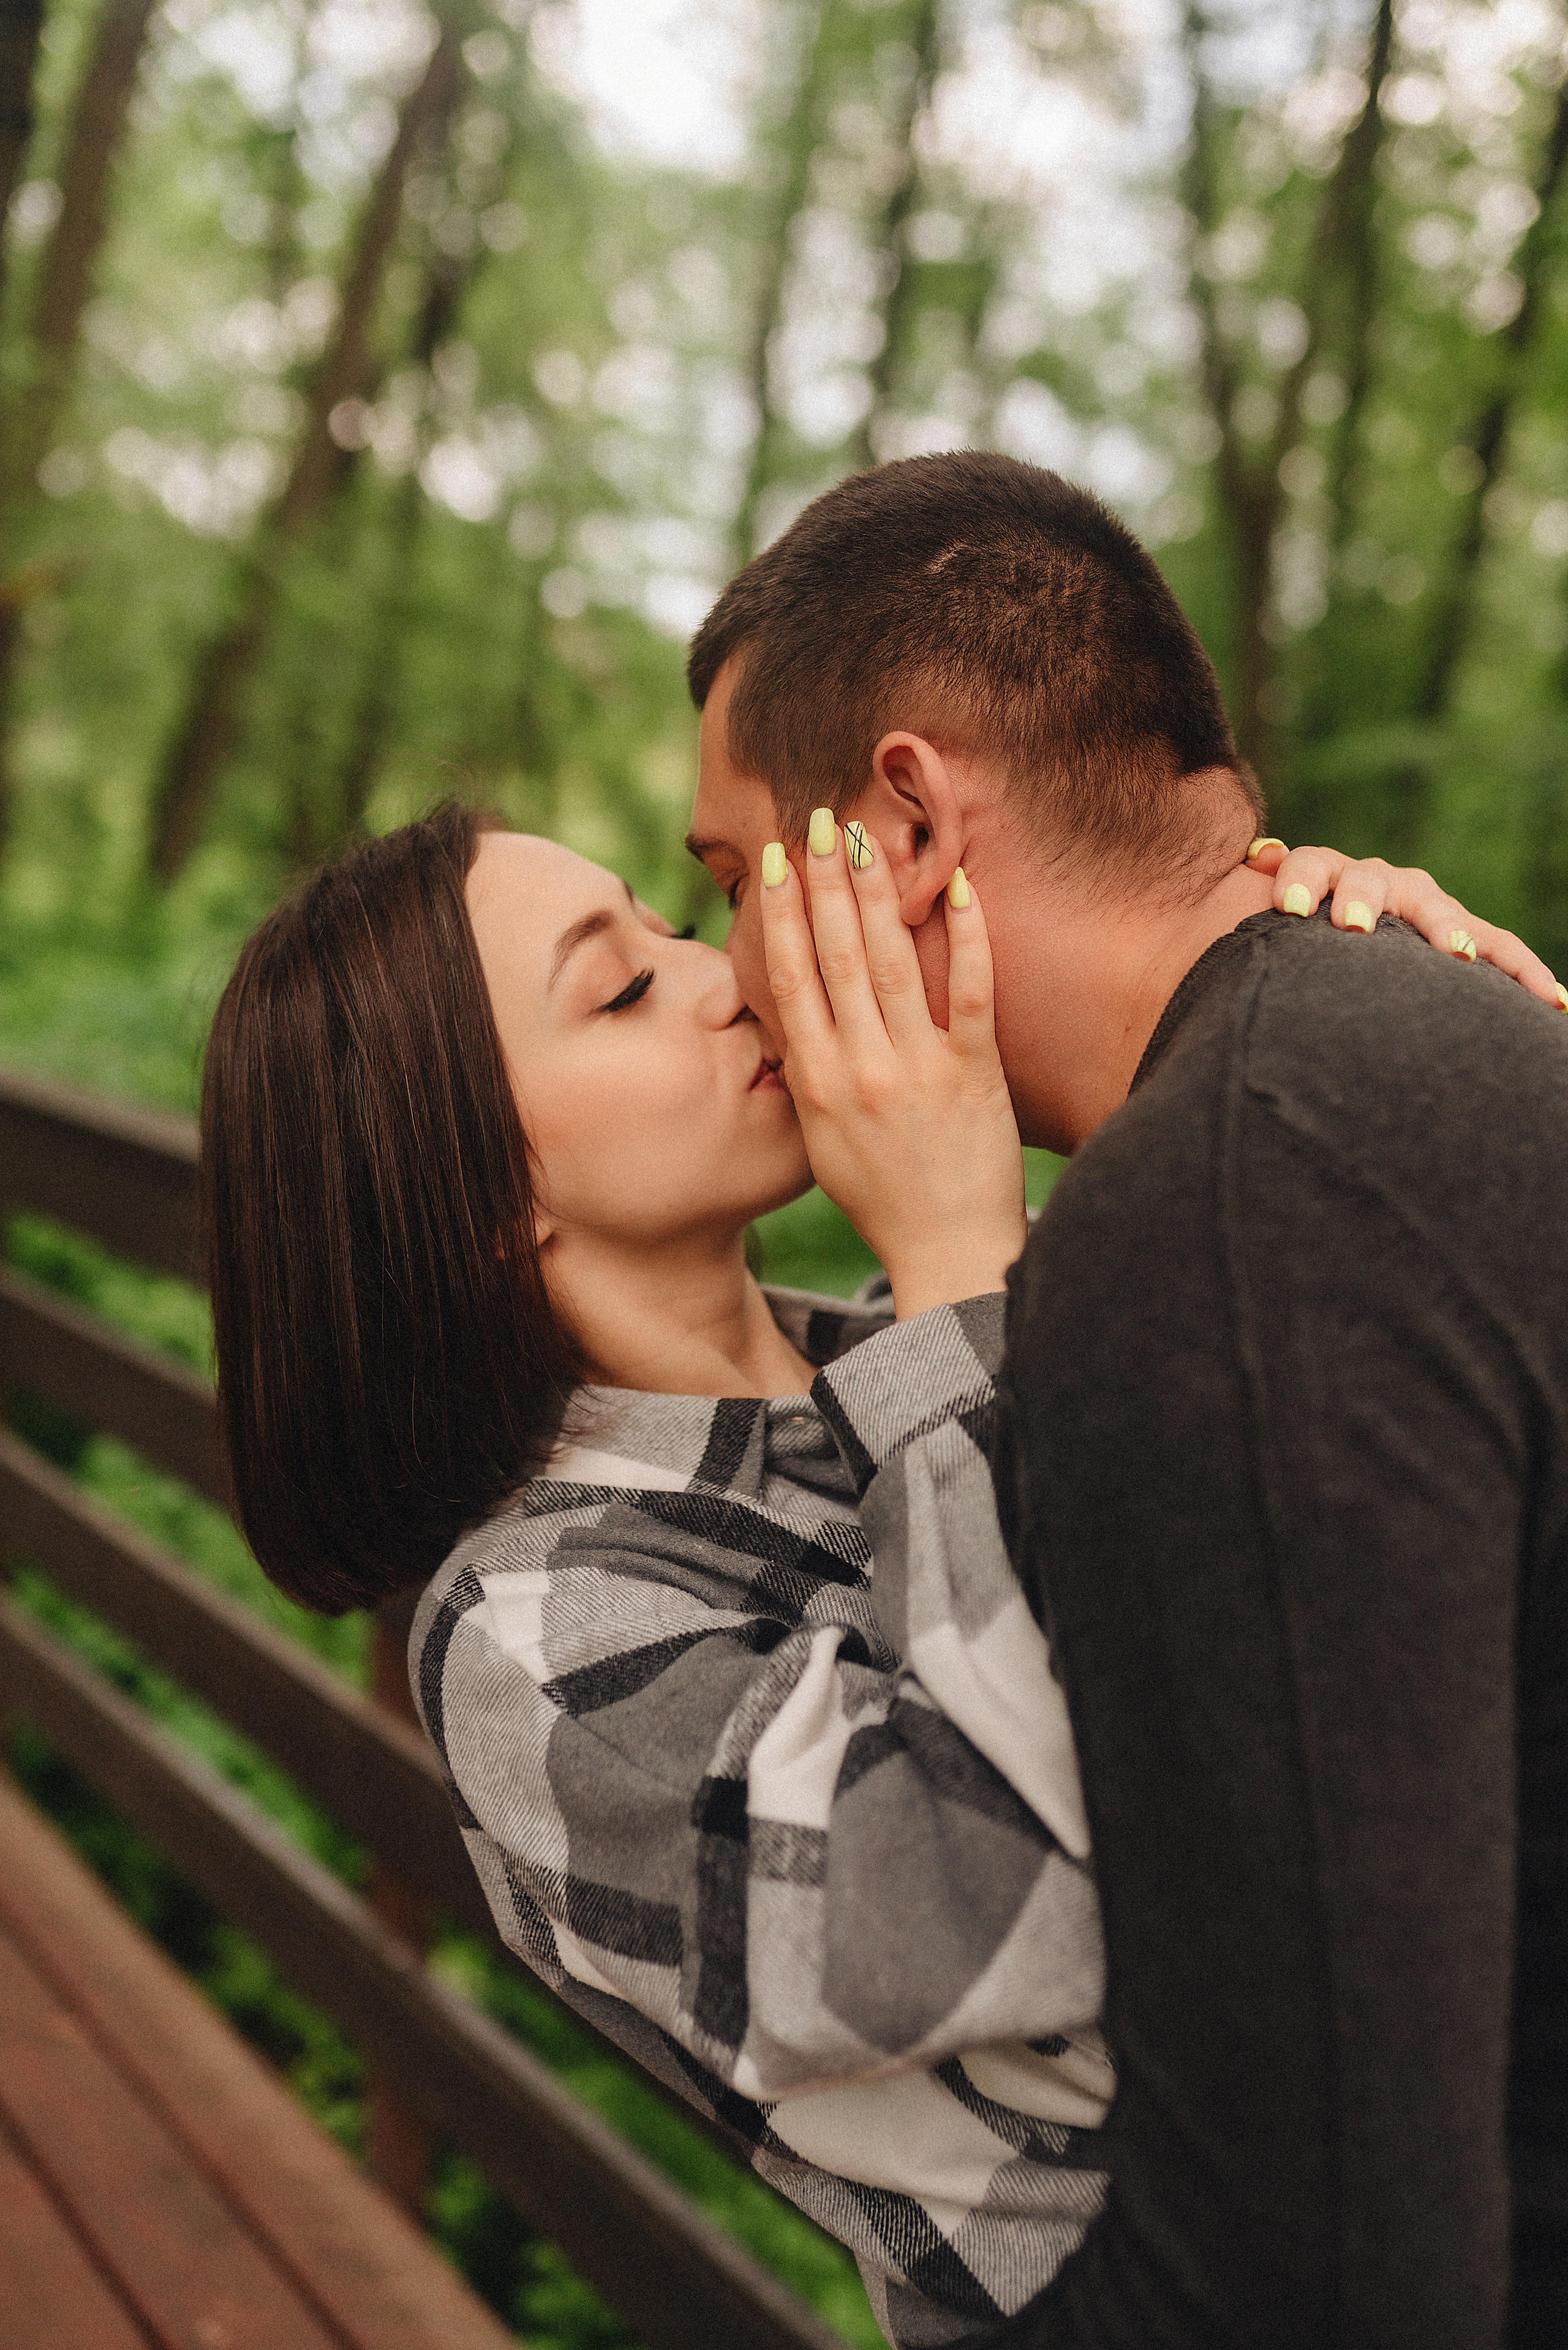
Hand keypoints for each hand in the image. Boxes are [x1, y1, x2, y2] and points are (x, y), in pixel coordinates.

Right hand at [759, 818, 1026, 1318]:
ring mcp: (919, 1070)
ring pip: (894, 961)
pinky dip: (968, 936)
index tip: (776, 859)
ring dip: (879, 892)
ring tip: (871, 836)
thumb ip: (810, 1072)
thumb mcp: (821, 1139)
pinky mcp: (976, 1076)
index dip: (781, 912)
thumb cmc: (883, 1198)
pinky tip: (960, 884)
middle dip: (826, 881)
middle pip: (837, 956)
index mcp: (815, 1081)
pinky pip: (972, 992)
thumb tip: (795, 1013)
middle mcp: (860, 1069)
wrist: (948, 1255)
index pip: (790, 978)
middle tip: (822, 819)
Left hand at [1245, 837, 1565, 1009]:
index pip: (1308, 862)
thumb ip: (1242, 919)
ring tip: (1454, 957)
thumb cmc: (1282, 950)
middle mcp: (1376, 882)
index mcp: (1323, 875)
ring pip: (1438, 911)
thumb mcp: (1258, 937)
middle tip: (1350, 928)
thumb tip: (1252, 863)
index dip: (1299, 877)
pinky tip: (1555, 1002)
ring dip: (1446, 931)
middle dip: (1365, 899)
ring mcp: (1423, 907)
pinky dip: (1524, 973)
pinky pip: (1499, 951)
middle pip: (1372, 879)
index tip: (1287, 905)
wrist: (1327, 943)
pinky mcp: (1461, 938)